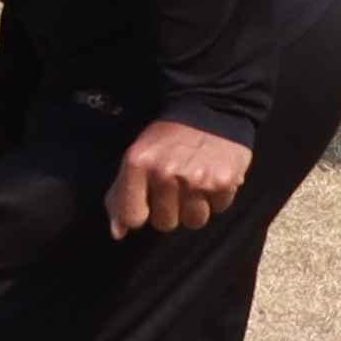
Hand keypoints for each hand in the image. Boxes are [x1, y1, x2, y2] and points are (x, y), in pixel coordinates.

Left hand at [106, 119, 252, 237]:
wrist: (210, 107)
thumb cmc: (168, 137)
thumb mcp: (137, 156)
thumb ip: (121, 194)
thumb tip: (117, 233)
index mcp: (139, 164)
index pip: (133, 217)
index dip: (141, 213)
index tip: (148, 201)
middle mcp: (166, 173)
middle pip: (165, 223)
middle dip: (170, 209)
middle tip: (176, 185)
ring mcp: (196, 180)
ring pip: (193, 221)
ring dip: (195, 206)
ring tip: (195, 182)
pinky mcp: (223, 182)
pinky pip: (218, 209)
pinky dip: (217, 197)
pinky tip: (213, 177)